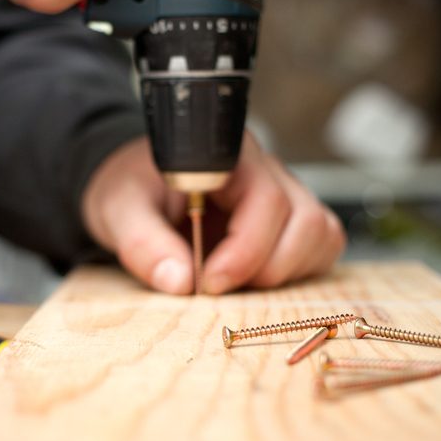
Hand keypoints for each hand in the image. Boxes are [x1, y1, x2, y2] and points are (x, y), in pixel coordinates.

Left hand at [82, 135, 346, 294]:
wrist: (138, 186)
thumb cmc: (132, 187)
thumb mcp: (118, 208)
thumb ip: (141, 241)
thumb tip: (179, 282)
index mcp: (226, 154)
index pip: (266, 199)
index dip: (245, 250)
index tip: (208, 282)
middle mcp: (265, 168)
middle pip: (302, 221)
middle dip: (262, 268)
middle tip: (214, 286)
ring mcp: (285, 193)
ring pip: (320, 233)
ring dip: (284, 271)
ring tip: (235, 279)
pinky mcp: (291, 220)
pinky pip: (322, 244)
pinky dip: (296, 270)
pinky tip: (254, 275)